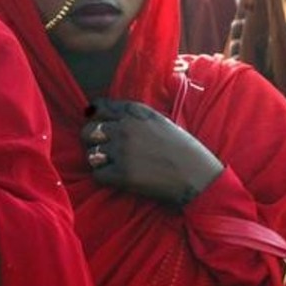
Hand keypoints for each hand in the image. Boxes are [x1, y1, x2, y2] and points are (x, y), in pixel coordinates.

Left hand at [80, 100, 223, 204]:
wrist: (197, 175)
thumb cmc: (182, 148)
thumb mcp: (159, 121)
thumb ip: (132, 118)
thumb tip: (97, 113)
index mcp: (135, 111)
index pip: (100, 107)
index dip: (97, 118)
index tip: (102, 127)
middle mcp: (125, 127)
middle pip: (88, 131)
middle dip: (93, 141)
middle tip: (106, 150)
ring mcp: (122, 151)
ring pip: (91, 154)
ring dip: (99, 161)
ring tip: (116, 165)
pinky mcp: (121, 174)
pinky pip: (98, 175)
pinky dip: (106, 178)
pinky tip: (120, 178)